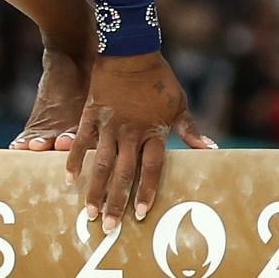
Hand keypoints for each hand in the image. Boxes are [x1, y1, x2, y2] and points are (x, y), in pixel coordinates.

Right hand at [65, 52, 216, 233]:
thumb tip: (211, 150)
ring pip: (100, 164)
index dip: (146, 192)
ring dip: (94, 190)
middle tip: (110, 227)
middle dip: (116, 202)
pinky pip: (81, 142)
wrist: (131, 49)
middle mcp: (130, 132)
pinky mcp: (91, 114)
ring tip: (89, 212)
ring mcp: (108, 125)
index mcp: (153, 131)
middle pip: (123, 173)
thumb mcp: (179, 105)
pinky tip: (67, 180)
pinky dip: (73, 160)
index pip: (150, 169)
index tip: (141, 214)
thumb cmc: (159, 79)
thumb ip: (191, 131)